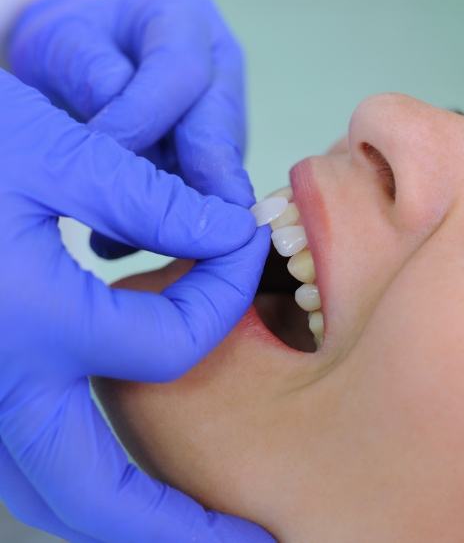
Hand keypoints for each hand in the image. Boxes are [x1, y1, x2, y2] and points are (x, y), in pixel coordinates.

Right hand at [0, 69, 272, 541]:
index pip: (172, 344)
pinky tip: (104, 453)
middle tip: (248, 540)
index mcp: (30, 322)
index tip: (242, 250)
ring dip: (117, 518)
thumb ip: (149, 200)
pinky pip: (10, 458)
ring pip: (41, 491)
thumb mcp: (53, 150)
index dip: (225, 295)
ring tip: (182, 523)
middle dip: (176, 529)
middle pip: (94, 497)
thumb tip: (228, 231)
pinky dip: (65, 474)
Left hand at [9, 0, 251, 257]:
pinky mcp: (222, 151)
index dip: (144, 118)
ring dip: (181, 209)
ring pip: (219, 168)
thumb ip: (88, 74)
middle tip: (188, 229)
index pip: (181, 72)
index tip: (100, 160)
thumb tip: (121, 140)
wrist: (91, 56)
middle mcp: (220, 65)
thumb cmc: (76, 45)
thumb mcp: (63, 41)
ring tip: (119, 242)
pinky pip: (206, 189)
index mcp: (185, 20)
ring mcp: (227, 111)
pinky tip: (122, 242)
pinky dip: (168, 220)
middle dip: (201, 180)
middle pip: (222, 126)